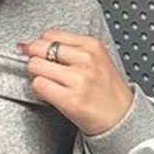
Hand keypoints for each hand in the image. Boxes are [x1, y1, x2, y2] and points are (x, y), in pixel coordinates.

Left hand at [16, 30, 134, 135]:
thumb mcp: (97, 60)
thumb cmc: (107, 92)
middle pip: (39, 48)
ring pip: (35, 66)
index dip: (38, 45)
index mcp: (92, 45)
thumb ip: (70, 51)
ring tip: (47, 83)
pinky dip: (38, 91)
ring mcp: (78, 79)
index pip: (50, 35)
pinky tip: (49, 95)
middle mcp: (86, 59)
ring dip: (35, 76)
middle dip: (33, 58)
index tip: (37, 54)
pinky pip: (39, 86)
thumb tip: (31, 45)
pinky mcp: (71, 99)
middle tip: (39, 69)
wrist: (122, 118)